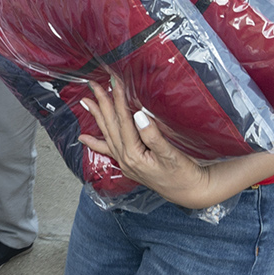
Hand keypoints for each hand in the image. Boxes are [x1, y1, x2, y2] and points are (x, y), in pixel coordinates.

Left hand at [76, 76, 218, 206]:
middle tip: (93, 85)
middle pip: (110, 126)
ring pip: (107, 134)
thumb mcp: (171, 155)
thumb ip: (153, 136)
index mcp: (134, 154)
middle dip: (102, 104)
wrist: (189, 192)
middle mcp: (125, 158)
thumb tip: (139, 116)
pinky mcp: (129, 164)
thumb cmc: (183, 174)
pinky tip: (84, 138)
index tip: (115, 82)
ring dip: (97, 117)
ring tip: (86, 102)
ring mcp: (125, 162)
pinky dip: (95, 143)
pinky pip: (108, 150)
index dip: (119, 100)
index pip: (123, 121)